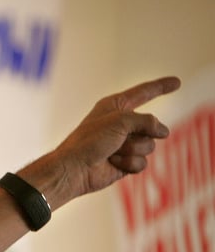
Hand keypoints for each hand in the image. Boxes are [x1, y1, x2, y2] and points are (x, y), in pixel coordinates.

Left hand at [24, 76, 179, 206]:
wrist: (74, 169)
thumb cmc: (90, 140)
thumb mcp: (120, 120)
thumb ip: (147, 121)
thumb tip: (163, 132)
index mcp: (115, 106)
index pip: (144, 93)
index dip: (160, 87)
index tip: (177, 82)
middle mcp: (121, 123)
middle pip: (152, 125)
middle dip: (140, 133)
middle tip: (118, 138)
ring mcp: (124, 143)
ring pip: (149, 145)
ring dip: (132, 149)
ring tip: (112, 152)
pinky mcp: (125, 162)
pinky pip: (142, 162)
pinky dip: (129, 164)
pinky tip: (112, 163)